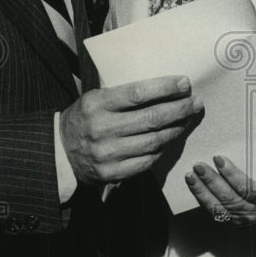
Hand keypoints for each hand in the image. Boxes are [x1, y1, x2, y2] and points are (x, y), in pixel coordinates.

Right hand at [60, 75, 201, 184]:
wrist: (59, 152)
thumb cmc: (85, 118)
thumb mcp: (95, 98)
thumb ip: (123, 93)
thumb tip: (165, 87)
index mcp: (96, 104)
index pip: (138, 94)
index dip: (165, 88)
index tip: (185, 83)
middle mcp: (101, 129)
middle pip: (151, 118)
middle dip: (180, 109)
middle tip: (196, 102)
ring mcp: (106, 154)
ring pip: (153, 141)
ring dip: (176, 129)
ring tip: (187, 119)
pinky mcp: (111, 173)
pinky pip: (146, 161)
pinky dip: (161, 149)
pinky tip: (169, 139)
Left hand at [185, 156, 255, 225]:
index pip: (248, 188)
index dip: (232, 174)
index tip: (219, 159)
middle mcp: (252, 213)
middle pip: (229, 198)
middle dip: (211, 181)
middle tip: (198, 165)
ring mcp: (240, 219)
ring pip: (218, 207)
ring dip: (201, 191)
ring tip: (190, 175)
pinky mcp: (231, 221)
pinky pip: (214, 211)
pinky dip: (202, 198)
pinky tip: (193, 186)